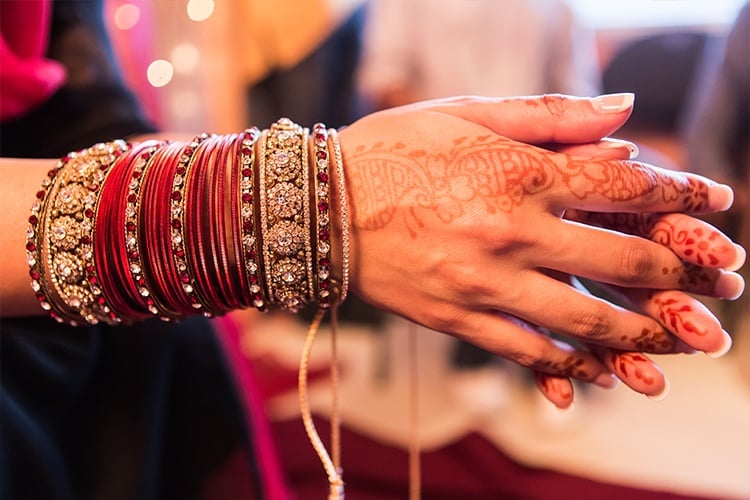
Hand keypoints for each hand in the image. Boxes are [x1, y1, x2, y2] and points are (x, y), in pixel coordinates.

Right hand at [338, 94, 744, 404]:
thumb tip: (627, 110)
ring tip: (685, 342)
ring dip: (645, 334)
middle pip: (620, 259)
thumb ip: (550, 114)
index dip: (681, 192)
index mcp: (515, 171)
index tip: (719, 201)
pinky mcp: (457, 319)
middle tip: (725, 285)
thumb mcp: (466, 113)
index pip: (622, 183)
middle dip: (684, 273)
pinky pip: (527, 350)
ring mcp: (483, 283)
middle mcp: (508, 231)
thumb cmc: (393, 149)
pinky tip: (602, 372)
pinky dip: (572, 364)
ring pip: (584, 320)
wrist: (320, 208)